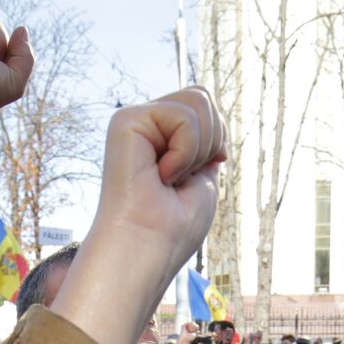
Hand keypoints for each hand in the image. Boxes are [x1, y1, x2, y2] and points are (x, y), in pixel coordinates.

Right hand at [94, 87, 224, 265]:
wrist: (148, 247)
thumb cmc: (175, 225)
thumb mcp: (203, 176)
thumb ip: (204, 141)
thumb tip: (209, 113)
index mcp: (163, 138)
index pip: (206, 107)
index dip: (216, 139)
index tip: (197, 175)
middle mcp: (147, 125)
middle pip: (202, 96)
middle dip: (211, 139)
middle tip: (183, 176)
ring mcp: (136, 120)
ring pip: (198, 100)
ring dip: (198, 148)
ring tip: (170, 177)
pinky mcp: (126, 121)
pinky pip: (183, 116)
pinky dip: (185, 152)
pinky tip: (161, 175)